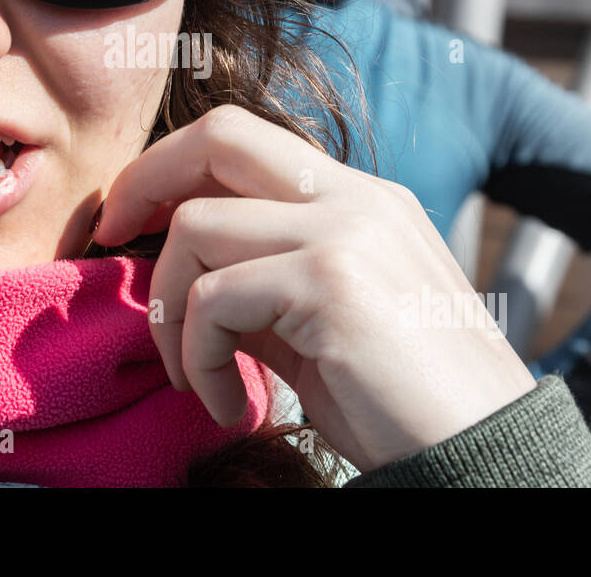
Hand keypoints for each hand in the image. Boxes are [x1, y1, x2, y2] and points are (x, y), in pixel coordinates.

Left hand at [93, 105, 536, 473]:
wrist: (483, 455)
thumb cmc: (403, 403)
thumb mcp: (321, 326)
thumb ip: (259, 288)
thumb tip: (179, 283)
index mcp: (359, 199)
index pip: (244, 140)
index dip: (170, 168)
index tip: (127, 221)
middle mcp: (356, 198)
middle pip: (219, 135)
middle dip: (142, 181)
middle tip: (108, 238)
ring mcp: (346, 231)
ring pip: (196, 226)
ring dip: (170, 311)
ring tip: (195, 375)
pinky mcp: (331, 281)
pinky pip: (212, 299)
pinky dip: (197, 357)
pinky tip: (229, 405)